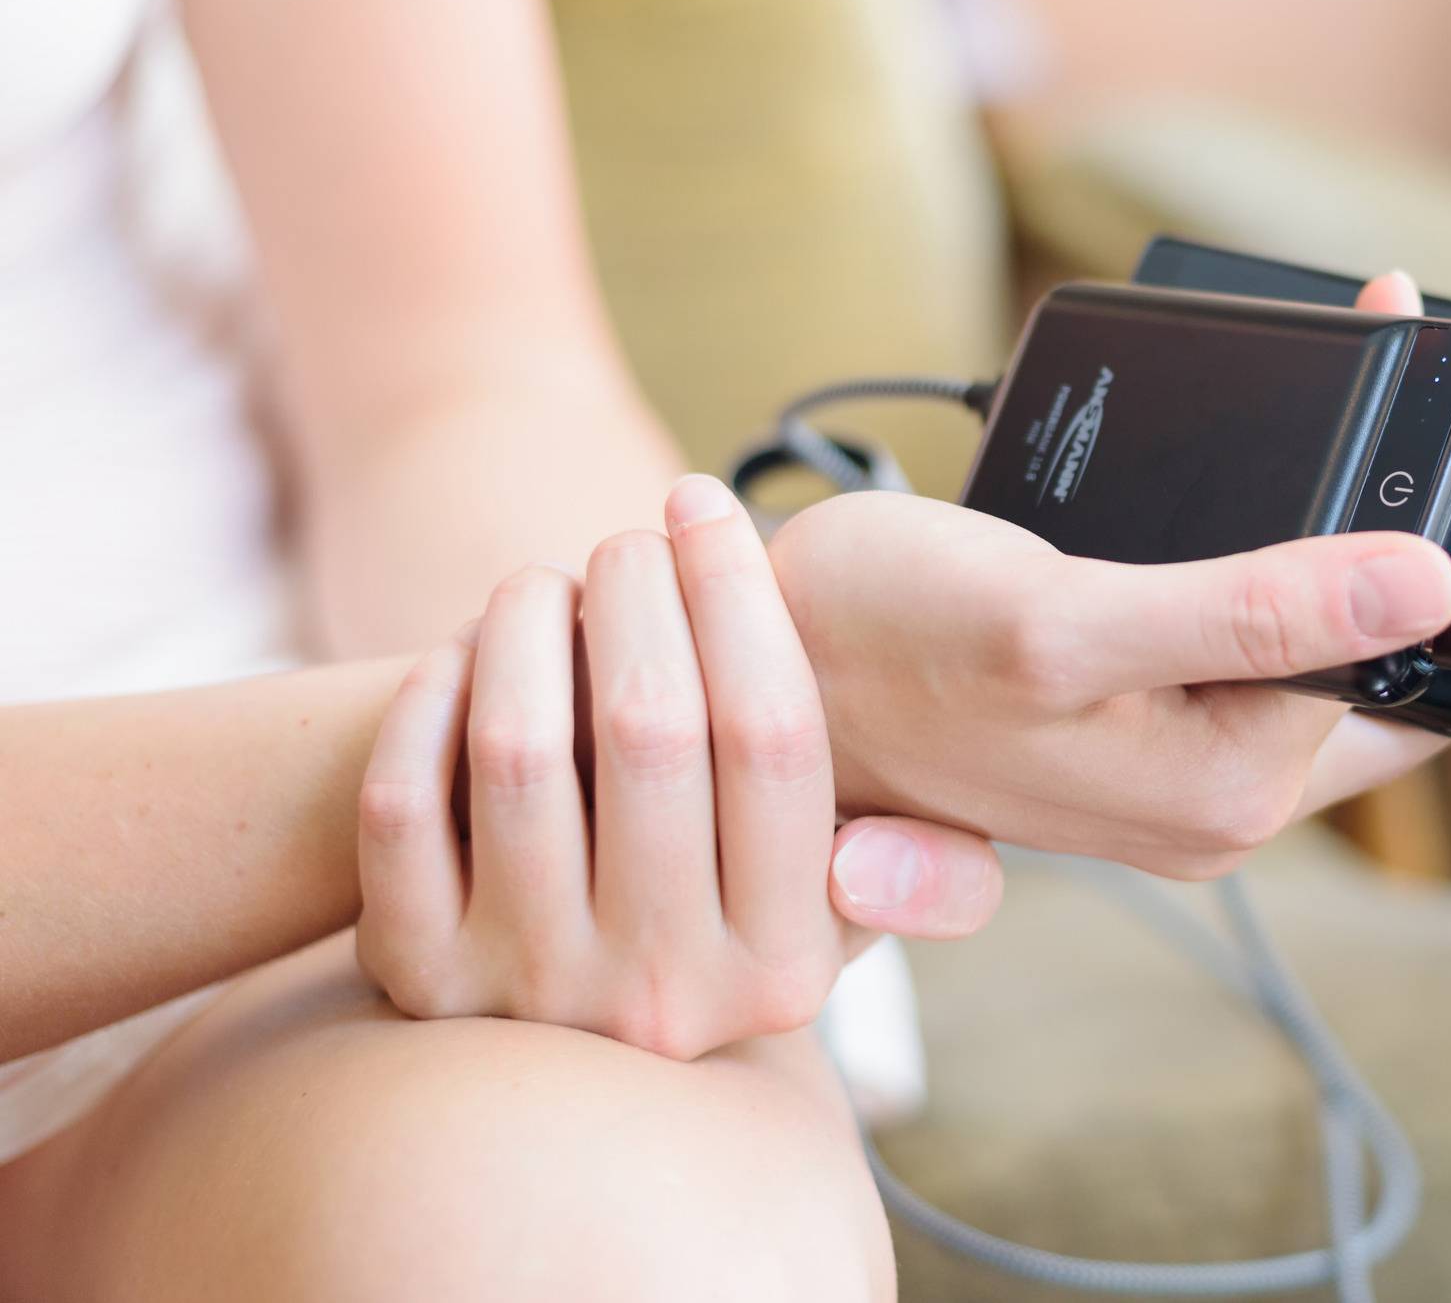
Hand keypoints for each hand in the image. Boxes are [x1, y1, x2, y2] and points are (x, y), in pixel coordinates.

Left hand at [354, 477, 1003, 1059]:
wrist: (573, 1060)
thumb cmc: (729, 923)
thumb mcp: (850, 921)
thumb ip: (931, 874)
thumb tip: (875, 849)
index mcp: (784, 964)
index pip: (773, 735)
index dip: (738, 589)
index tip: (706, 505)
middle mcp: (661, 992)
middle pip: (650, 724)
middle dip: (636, 587)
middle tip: (629, 540)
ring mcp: (528, 991)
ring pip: (518, 749)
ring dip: (526, 624)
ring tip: (547, 585)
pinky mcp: (416, 979)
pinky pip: (405, 802)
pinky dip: (428, 702)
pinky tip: (466, 656)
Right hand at [768, 273, 1450, 879]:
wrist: (762, 652)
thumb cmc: (882, 645)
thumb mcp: (1068, 623)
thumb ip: (1252, 612)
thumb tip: (1427, 583)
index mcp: (1229, 792)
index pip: (1403, 669)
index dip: (1434, 542)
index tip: (1440, 396)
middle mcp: (1220, 792)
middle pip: (1372, 643)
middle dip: (1395, 516)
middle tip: (1396, 350)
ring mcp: (1180, 750)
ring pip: (1313, 621)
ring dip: (1335, 515)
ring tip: (1348, 365)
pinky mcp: (1142, 700)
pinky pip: (1246, 615)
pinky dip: (1265, 534)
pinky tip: (1254, 461)